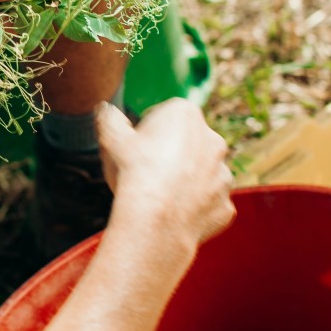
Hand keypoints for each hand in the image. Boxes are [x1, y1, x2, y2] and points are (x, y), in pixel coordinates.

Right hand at [96, 100, 235, 247]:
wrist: (153, 220)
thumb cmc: (133, 173)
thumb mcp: (111, 138)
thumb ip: (109, 119)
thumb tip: (105, 110)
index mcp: (186, 114)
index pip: (164, 117)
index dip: (145, 134)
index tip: (134, 150)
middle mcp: (213, 140)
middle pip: (187, 145)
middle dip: (171, 155)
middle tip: (144, 173)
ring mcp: (223, 175)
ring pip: (201, 175)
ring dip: (186, 182)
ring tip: (159, 197)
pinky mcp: (226, 205)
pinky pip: (208, 205)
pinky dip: (194, 210)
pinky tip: (173, 216)